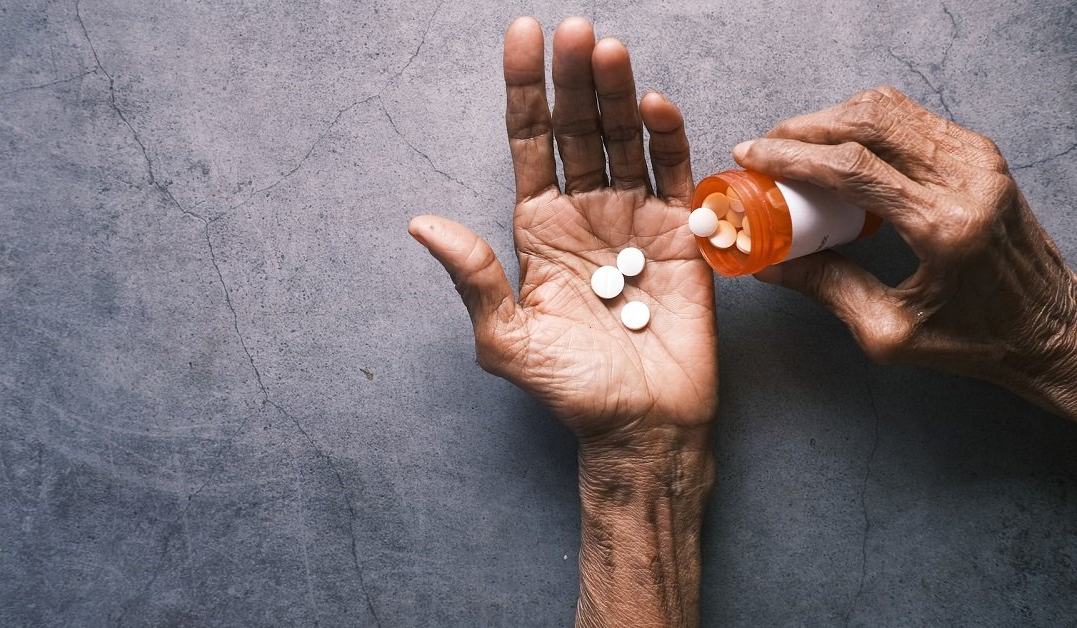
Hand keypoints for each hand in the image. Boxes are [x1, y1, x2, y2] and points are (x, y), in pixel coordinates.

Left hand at [408, 17, 716, 446]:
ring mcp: (634, 217)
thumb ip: (473, 277)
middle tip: (574, 30)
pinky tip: (655, 105)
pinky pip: (674, 173)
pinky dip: (668, 138)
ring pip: (624, 140)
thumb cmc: (571, 388)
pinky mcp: (681, 233)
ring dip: (617, 94)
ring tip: (608, 51)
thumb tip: (421, 222)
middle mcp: (584, 212)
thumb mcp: (506, 339)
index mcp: (537, 228)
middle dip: (573, 79)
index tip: (521, 37)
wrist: (641, 425)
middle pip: (577, 129)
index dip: (525, 90)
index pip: (529, 142)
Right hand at [734, 86, 1076, 418]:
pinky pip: (912, 119)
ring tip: (796, 144)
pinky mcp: (982, 156)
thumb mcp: (889, 331)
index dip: (792, 154)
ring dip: (834, 118)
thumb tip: (769, 263)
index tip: (752, 154)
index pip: (853, 168)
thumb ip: (827, 287)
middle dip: (805, 127)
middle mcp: (967, 181)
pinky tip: (840, 147)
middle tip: (766, 146)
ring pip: (890, 109)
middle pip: (869, 121)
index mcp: (943, 226)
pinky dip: (866, 123)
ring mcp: (979, 161)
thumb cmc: (977, 338)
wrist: (1050, 329)